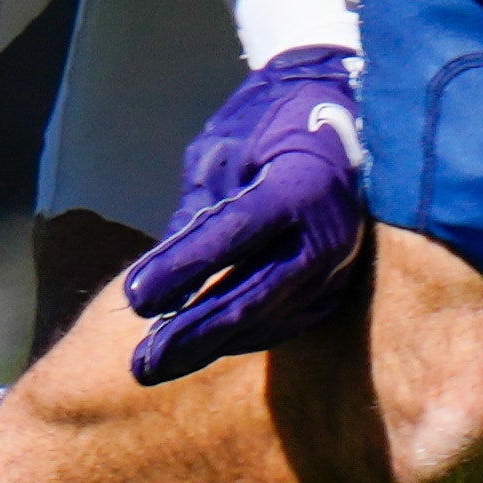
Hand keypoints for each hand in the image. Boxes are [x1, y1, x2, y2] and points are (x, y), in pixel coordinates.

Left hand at [120, 43, 370, 380]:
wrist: (348, 117)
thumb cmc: (272, 125)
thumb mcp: (225, 150)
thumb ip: (198, 209)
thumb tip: (160, 273)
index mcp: (301, 185)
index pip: (234, 234)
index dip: (183, 267)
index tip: (134, 299)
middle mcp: (328, 233)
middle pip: (252, 293)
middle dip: (193, 333)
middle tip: (142, 365)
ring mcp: (338, 268)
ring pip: (266, 318)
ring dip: (210, 344)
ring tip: (156, 362)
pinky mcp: (336, 290)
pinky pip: (282, 322)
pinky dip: (239, 336)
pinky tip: (200, 345)